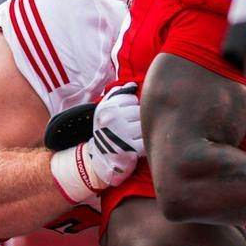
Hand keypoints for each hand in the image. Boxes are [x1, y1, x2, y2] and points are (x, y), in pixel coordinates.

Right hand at [51, 83, 141, 204]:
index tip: (123, 118)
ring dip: (141, 132)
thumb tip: (132, 85)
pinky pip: (146, 141)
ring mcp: (120, 133)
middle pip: (139, 111)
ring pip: (144, 125)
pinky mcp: (129, 148)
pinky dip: (144, 145)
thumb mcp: (104, 112)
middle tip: (128, 130)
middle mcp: (112, 119)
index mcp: (106, 108)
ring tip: (131, 138)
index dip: (130, 109)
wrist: (99, 160)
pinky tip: (135, 147)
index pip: (132, 99)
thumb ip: (117, 96)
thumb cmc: (105, 133)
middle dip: (137, 120)